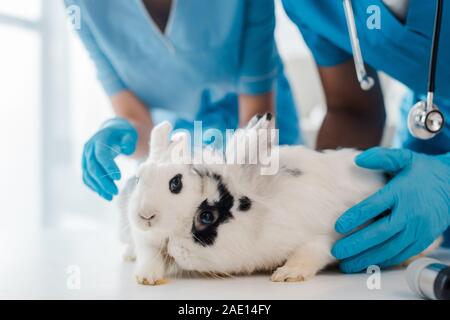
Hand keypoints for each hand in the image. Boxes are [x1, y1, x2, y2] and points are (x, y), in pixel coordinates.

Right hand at [82, 117, 137, 200]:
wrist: (111, 131)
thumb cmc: (123, 133)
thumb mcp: (129, 133)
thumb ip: (129, 141)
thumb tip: (125, 149)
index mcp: (99, 139)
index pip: (101, 155)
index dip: (108, 167)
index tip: (119, 178)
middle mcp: (89, 148)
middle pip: (93, 167)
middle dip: (103, 181)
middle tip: (115, 192)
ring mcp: (85, 156)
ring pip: (88, 174)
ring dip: (98, 187)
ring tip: (110, 197)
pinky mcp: (85, 164)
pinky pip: (86, 177)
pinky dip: (93, 186)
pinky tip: (103, 194)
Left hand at [332, 147, 449, 272]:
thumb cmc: (422, 171)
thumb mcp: (404, 158)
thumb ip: (381, 157)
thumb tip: (358, 159)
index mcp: (401, 192)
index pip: (374, 206)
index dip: (355, 217)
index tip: (337, 226)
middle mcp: (410, 213)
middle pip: (380, 233)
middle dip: (356, 245)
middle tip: (336, 251)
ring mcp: (418, 229)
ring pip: (390, 249)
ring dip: (367, 258)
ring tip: (346, 264)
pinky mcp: (423, 240)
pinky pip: (401, 254)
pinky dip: (383, 262)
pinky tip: (367, 265)